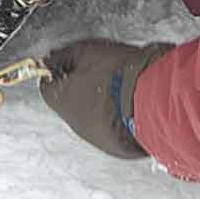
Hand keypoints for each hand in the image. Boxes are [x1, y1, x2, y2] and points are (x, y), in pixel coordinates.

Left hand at [40, 39, 172, 158]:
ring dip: (99, 104)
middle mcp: (73, 123)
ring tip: (119, 88)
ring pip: (91, 118)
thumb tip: (50, 60)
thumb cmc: (119, 73)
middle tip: (99, 72)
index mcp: (60, 100)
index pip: (46, 86)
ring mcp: (96, 137)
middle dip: (79, 87)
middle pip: (69, 103)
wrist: (152, 98)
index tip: (69, 63)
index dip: (58, 71)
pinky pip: (111, 130)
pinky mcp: (117, 147)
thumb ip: (63, 56)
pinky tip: (129, 105)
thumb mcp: (86, 51)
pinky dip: (116, 118)